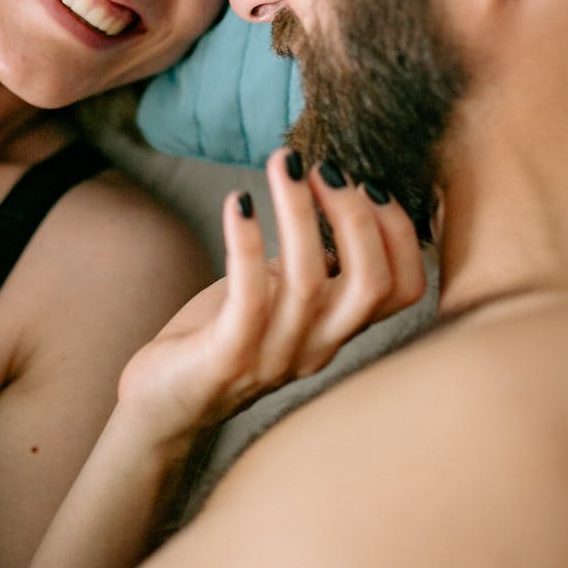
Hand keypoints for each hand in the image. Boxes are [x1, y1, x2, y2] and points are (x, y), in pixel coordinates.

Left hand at [115, 149, 425, 447]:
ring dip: (298, 212)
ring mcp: (274, 357)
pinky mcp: (226, 358)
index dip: (400, 233)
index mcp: (336, 329)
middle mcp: (316, 347)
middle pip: (371, 284)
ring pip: (308, 282)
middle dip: (355, 214)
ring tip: (283, 163)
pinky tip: (240, 201)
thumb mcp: (278, 295)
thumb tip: (336, 194)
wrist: (163, 404)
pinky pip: (249, 299)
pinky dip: (248, 243)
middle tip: (322, 167)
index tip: (370, 183)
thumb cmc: (220, 334)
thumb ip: (313, 262)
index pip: (404, 289)